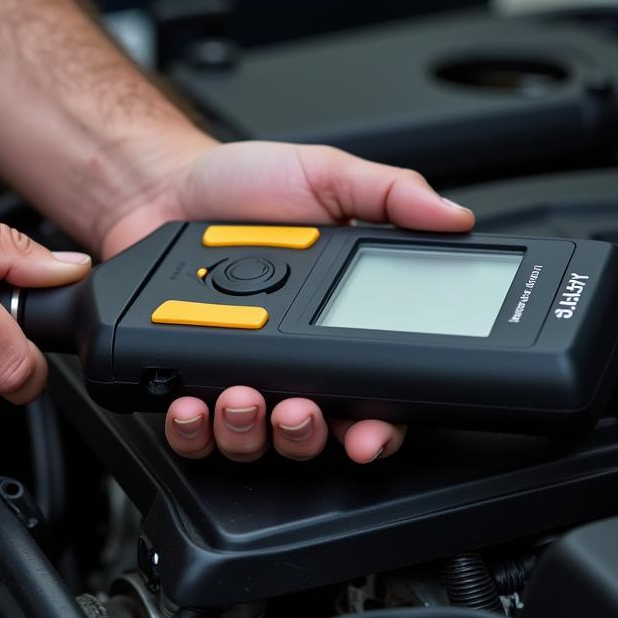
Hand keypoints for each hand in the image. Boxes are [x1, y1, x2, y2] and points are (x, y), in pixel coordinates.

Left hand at [100, 137, 473, 462]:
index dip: (377, 428)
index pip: (372, 394)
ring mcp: (237, 376)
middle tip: (297, 410)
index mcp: (334, 323)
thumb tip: (454, 219)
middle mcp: (290, 361)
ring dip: (249, 432)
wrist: (163, 187)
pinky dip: (191, 429)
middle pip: (312, 433)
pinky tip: (190, 404)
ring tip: (239, 397)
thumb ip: (389, 197)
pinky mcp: (187, 380)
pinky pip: (192, 432)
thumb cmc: (243, 187)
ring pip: (253, 440)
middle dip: (307, 434)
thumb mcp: (327, 177)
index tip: (371, 434)